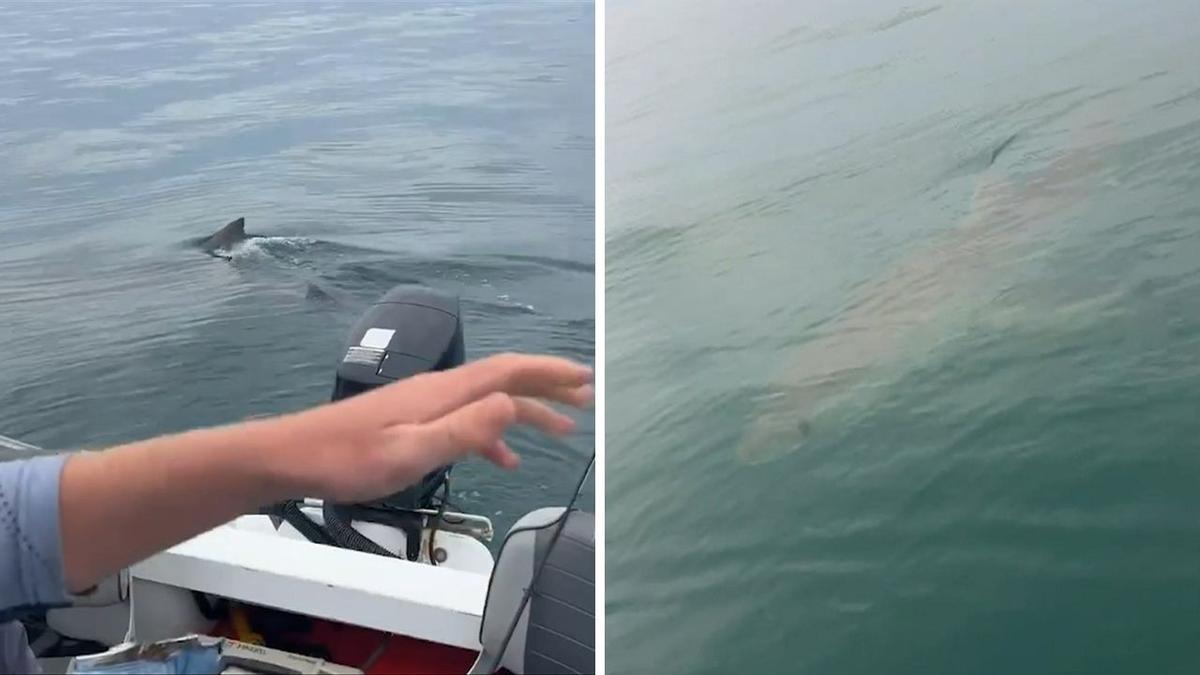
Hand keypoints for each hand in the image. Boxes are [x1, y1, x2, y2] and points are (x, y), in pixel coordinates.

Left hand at [270, 353, 593, 502]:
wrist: (293, 456)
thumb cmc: (347, 460)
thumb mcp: (411, 452)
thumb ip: (464, 430)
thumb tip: (514, 405)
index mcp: (444, 392)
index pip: (509, 372)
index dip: (550, 373)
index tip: (586, 379)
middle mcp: (440, 389)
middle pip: (506, 380)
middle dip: (549, 388)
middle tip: (587, 399)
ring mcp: (426, 402)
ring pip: (490, 400)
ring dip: (528, 412)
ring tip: (563, 430)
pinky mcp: (413, 419)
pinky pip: (467, 420)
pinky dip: (494, 435)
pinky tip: (504, 459)